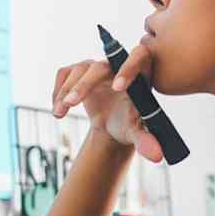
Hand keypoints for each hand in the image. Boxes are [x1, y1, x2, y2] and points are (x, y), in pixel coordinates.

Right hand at [51, 47, 163, 162]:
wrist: (114, 124)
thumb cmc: (130, 124)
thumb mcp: (137, 133)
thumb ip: (146, 141)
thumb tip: (156, 157)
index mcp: (139, 75)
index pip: (139, 58)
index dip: (128, 69)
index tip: (117, 88)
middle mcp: (116, 66)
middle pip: (101, 66)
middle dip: (85, 84)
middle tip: (71, 103)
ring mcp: (96, 67)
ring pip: (80, 70)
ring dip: (67, 91)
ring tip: (59, 113)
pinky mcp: (79, 71)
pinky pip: (65, 73)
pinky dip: (58, 90)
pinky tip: (58, 108)